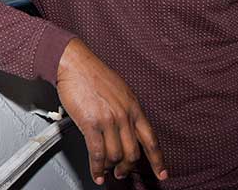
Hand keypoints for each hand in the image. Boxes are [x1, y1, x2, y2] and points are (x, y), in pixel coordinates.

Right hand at [56, 38, 167, 185]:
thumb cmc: (94, 74)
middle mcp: (124, 116)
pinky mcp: (91, 124)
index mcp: (133, 107)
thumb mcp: (121, 91)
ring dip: (111, 167)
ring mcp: (108, 121)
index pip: (151, 140)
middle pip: (132, 153)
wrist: (75, 64)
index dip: (158, 160)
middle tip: (122, 173)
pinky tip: (97, 173)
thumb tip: (128, 128)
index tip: (162, 173)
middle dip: (127, 167)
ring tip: (107, 170)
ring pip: (115, 156)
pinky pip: (97, 153)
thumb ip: (127, 110)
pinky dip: (97, 168)